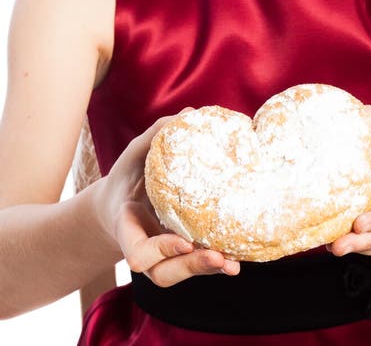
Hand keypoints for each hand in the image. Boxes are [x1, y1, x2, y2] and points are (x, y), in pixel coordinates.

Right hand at [92, 109, 240, 285]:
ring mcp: (158, 256)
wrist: (119, 203)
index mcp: (126, 225)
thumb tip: (189, 114)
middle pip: (161, 273)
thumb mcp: (133, 154)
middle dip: (189, 266)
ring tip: (231, 263)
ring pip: (177, 274)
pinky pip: (190, 265)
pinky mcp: (174, 255)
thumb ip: (154, 137)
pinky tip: (235, 261)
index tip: (185, 240)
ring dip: (204, 270)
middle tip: (216, 255)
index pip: (137, 250)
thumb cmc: (127, 176)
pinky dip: (212, 265)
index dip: (160, 249)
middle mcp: (142, 246)